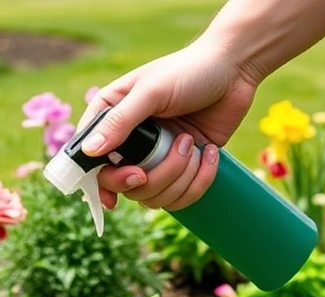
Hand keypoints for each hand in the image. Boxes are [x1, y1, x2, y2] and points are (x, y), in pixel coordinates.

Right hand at [78, 39, 259, 210]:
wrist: (234, 71)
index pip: (91, 161)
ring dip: (181, 176)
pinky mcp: (182, 170)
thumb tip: (90, 150)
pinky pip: (181, 198)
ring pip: (154, 197)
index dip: (105, 179)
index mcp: (110, 118)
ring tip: (194, 142)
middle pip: (125, 187)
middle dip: (156, 176)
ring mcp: (156, 159)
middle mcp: (129, 143)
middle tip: (179, 148)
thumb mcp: (151, 92)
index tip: (134, 178)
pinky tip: (210, 154)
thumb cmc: (189, 71)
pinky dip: (199, 181)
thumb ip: (120, 121)